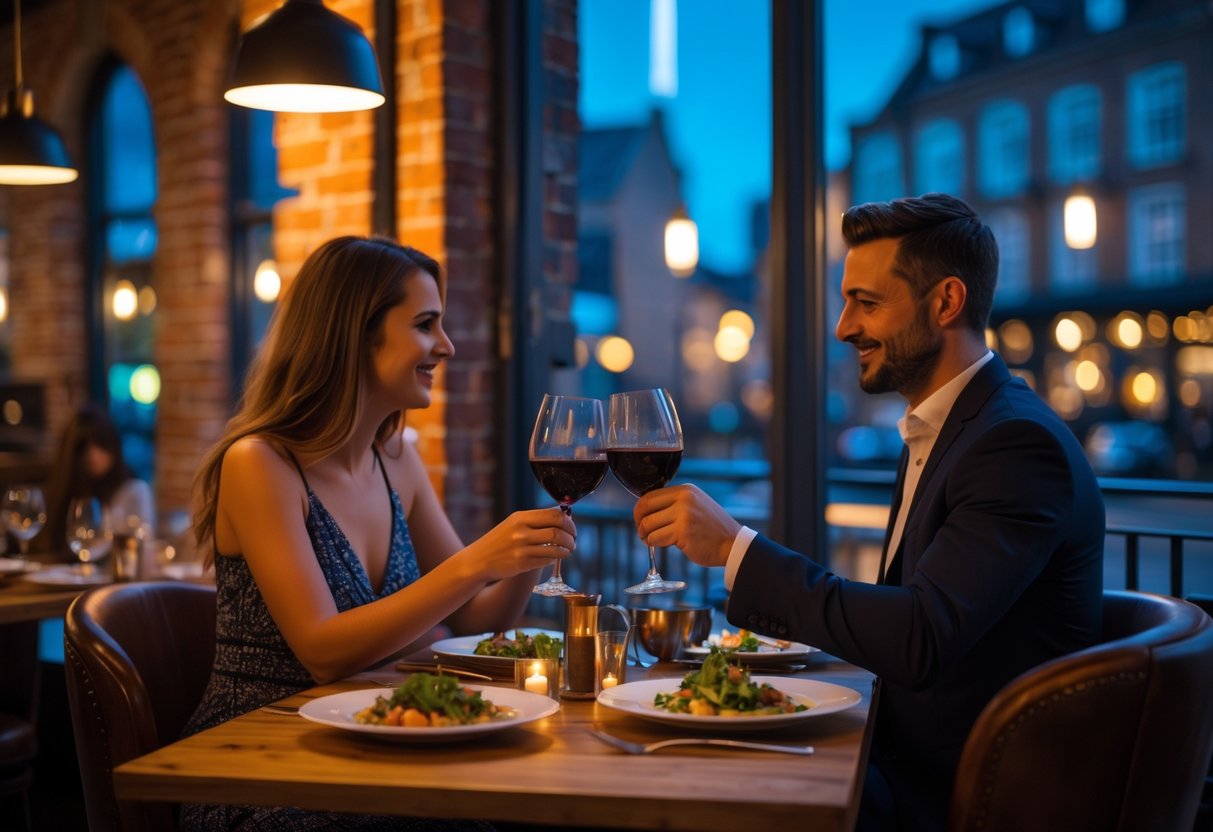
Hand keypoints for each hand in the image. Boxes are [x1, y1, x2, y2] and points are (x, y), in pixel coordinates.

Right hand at [462, 507, 576, 581]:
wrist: (479, 559)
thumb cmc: (501, 540)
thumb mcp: (515, 523)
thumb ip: (537, 520)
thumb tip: (565, 517)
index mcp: (521, 517)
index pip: (554, 515)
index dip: (569, 522)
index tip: (572, 528)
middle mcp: (521, 532)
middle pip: (557, 532)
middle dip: (571, 538)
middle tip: (573, 542)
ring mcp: (521, 549)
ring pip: (555, 549)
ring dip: (566, 550)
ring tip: (567, 551)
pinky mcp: (521, 564)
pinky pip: (546, 561)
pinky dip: (554, 559)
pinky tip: (553, 558)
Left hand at [633, 484, 739, 567]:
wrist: (732, 543)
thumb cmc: (711, 528)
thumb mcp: (695, 505)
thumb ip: (674, 504)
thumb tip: (646, 510)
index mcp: (685, 490)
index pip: (650, 496)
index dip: (640, 510)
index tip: (640, 519)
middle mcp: (683, 499)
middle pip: (645, 508)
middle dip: (639, 522)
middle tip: (642, 532)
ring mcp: (683, 515)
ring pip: (648, 525)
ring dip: (646, 536)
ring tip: (650, 540)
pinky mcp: (682, 533)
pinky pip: (656, 538)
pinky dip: (653, 543)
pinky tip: (660, 545)